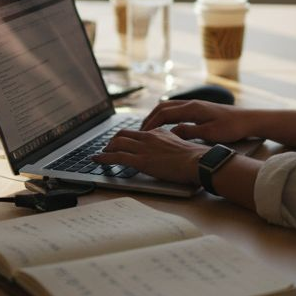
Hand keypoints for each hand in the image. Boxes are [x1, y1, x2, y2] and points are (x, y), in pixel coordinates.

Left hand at [93, 128, 208, 184]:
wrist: (199, 162)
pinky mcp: (141, 161)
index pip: (137, 132)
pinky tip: (97, 160)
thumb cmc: (196, 159)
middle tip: (107, 148)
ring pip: (116, 143)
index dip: (126, 138)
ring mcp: (144, 148)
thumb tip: (168, 153)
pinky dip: (103, 158)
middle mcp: (149, 137)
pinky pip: (116, 157)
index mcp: (159, 132)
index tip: (122, 143)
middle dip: (112, 141)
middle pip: (123, 134)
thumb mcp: (182, 146)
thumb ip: (171, 146)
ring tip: (99, 156)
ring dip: (105, 149)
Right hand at [141, 100, 253, 143]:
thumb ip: (189, 131)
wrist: (248, 120)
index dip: (151, 123)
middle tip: (140, 131)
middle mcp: (192, 104)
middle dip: (150, 118)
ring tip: (149, 128)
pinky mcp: (200, 109)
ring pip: (169, 107)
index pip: (164, 113)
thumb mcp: (210, 133)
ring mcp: (195, 105)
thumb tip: (171, 132)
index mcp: (192, 108)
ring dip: (157, 116)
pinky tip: (166, 125)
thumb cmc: (232, 127)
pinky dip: (166, 116)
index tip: (142, 133)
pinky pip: (177, 110)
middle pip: (163, 107)